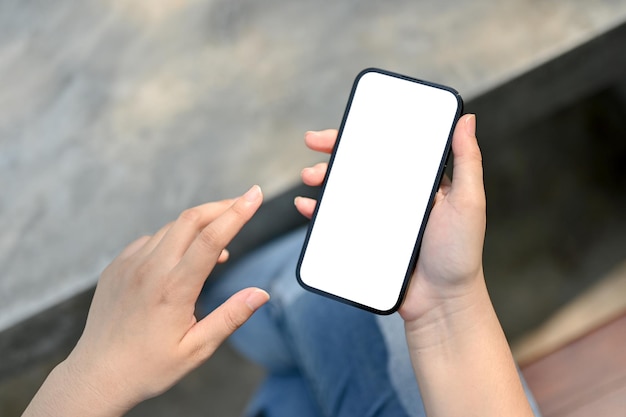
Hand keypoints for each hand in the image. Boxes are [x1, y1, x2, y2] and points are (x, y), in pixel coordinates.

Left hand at [25, 186, 268, 416]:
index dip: (237, 213)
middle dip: (222, 206)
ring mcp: (129, 264)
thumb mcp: (197, 349)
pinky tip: (181, 254)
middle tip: (244, 203)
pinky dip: (173, 238)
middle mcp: (150, 269)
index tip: (255, 194)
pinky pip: (150, 239)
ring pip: (171, 228)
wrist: (97, 375)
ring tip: (218, 241)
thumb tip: (261, 294)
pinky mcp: (117, 266)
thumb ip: (231, 317)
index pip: (211, 239)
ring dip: (199, 224)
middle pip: (191, 220)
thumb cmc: (149, 367)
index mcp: (174, 289)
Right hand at [296, 120, 533, 415]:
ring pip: (344, 189)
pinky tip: (306, 206)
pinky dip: (317, 210)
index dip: (367, 131)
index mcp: (419, 181)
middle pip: (360, 164)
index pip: (389, 147)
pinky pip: (336, 220)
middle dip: (335, 149)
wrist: (440, 302)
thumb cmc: (460, 253)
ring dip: (323, 177)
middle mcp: (396, 195)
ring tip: (310, 177)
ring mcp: (377, 218)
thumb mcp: (469, 202)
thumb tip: (466, 118)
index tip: (347, 122)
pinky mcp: (364, 239)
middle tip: (314, 141)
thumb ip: (467, 161)